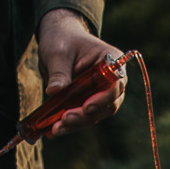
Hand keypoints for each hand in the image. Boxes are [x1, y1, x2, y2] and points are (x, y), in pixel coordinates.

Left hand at [37, 9, 125, 136]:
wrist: (58, 39)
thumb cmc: (61, 39)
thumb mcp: (57, 52)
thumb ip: (59, 72)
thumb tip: (54, 91)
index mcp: (111, 61)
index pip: (115, 84)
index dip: (103, 98)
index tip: (86, 107)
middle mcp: (112, 80)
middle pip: (107, 104)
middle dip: (86, 115)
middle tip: (65, 120)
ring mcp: (102, 93)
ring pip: (96, 115)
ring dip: (77, 124)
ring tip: (56, 129)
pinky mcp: (90, 102)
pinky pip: (84, 117)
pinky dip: (70, 124)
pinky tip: (54, 130)